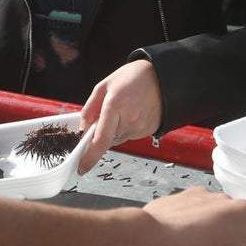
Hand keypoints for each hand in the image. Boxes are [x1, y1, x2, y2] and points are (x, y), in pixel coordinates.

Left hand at [78, 59, 162, 173]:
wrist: (164, 78)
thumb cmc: (134, 77)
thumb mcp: (105, 85)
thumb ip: (90, 108)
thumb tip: (83, 129)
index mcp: (115, 106)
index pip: (100, 140)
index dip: (89, 157)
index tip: (81, 168)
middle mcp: (129, 120)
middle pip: (108, 139)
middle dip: (103, 131)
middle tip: (110, 111)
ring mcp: (141, 127)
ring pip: (119, 137)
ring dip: (116, 128)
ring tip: (126, 107)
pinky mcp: (149, 131)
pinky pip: (130, 134)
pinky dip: (127, 127)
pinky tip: (134, 111)